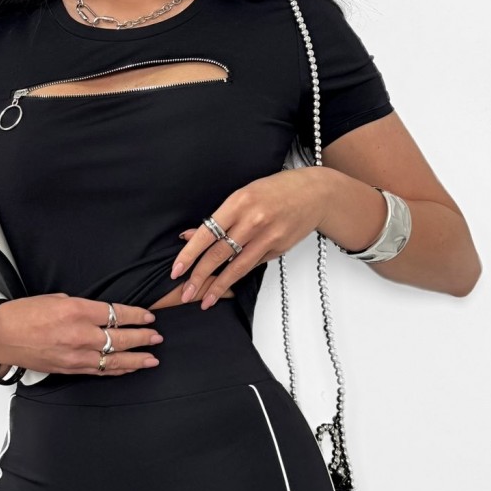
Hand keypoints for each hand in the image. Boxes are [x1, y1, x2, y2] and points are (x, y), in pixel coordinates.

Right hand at [0, 293, 164, 375]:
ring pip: (113, 359)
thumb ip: (82, 307)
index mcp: (77, 311)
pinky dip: (116, 370)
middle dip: (142, 338)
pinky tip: (128, 368)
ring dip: (136, 359)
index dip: (136, 316)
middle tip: (157, 337)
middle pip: (120, 338)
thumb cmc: (23, 313)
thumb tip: (100, 315)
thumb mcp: (56, 298)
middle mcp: (80, 335)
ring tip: (152, 358)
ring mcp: (75, 355)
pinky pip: (99, 370)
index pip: (116, 314)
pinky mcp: (69, 369)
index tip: (149, 317)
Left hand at [169, 168, 331, 309]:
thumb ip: (218, 218)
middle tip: (185, 293)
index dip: (189, 254)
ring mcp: (268, 237)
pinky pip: (252, 265)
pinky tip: (225, 286)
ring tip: (203, 300)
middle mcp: (252, 221)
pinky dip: (237, 277)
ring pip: (236, 267)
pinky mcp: (279, 249)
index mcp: (238, 203)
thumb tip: (189, 236)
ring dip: (218, 286)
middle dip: (199, 277)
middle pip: (218, 254)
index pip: (207, 233)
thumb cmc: (275, 190)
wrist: (314, 194)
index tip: (176, 269)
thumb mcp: (243, 195)